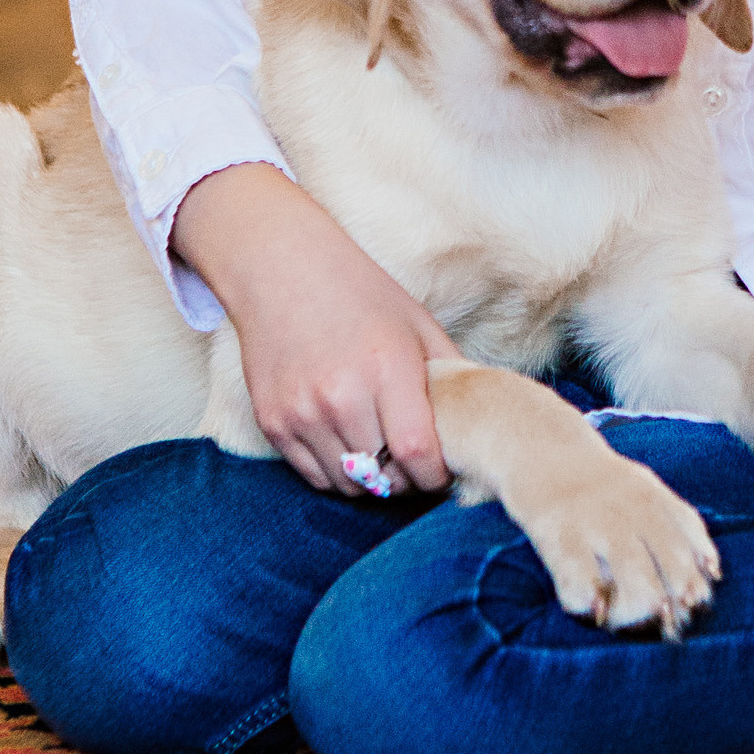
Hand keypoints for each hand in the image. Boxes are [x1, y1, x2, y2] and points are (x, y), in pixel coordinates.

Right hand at [172, 164, 457, 500]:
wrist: (280, 269)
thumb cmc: (359, 294)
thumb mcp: (417, 323)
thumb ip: (452, 374)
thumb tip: (480, 421)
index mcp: (387, 368)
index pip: (417, 454)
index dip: (435, 476)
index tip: (442, 472)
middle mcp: (342, 396)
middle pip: (384, 478)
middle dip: (408, 481)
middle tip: (415, 466)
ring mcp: (302, 413)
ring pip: (348, 484)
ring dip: (372, 482)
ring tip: (382, 456)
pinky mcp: (272, 423)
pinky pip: (314, 476)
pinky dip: (337, 473)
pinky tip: (349, 447)